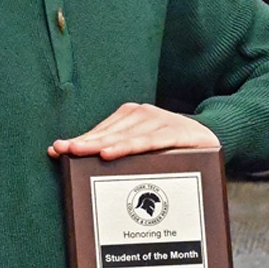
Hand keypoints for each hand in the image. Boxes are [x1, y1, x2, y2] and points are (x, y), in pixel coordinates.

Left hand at [49, 103, 219, 161]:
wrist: (212, 140)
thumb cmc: (170, 150)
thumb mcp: (142, 149)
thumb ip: (114, 149)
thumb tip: (72, 153)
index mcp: (132, 115)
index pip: (100, 130)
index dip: (79, 139)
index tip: (57, 149)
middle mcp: (143, 114)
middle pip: (108, 132)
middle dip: (84, 143)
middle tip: (63, 151)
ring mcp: (159, 120)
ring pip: (124, 136)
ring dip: (100, 145)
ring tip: (79, 152)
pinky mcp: (175, 131)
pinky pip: (148, 142)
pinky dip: (128, 147)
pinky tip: (109, 153)